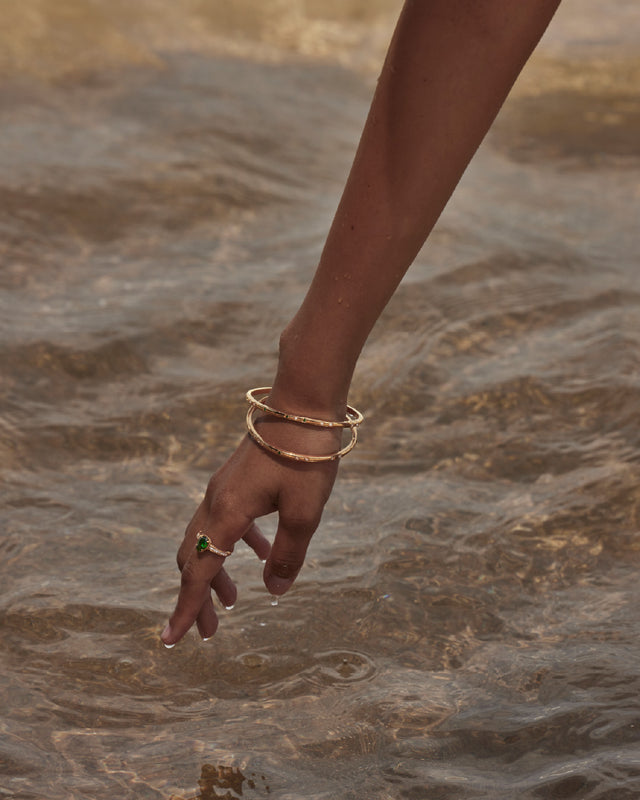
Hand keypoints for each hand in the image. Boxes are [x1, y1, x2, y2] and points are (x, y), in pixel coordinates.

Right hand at [161, 423, 339, 645]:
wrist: (302, 406)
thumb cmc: (306, 457)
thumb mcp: (304, 512)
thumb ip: (288, 554)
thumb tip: (274, 591)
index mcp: (226, 513)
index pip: (198, 572)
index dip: (185, 609)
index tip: (169, 640)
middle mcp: (215, 502)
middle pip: (194, 560)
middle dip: (197, 598)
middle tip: (209, 632)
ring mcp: (222, 489)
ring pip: (207, 540)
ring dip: (214, 573)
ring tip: (233, 601)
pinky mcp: (235, 480)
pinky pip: (224, 521)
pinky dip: (234, 545)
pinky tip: (260, 552)